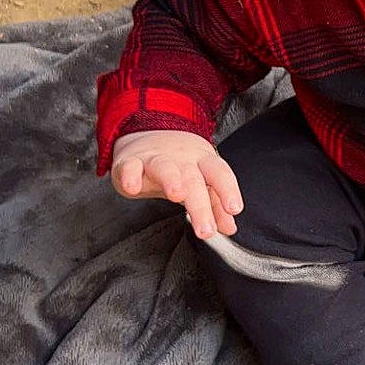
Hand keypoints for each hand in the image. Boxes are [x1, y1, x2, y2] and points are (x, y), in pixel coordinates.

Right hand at [110, 130, 243, 239]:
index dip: (228, 190)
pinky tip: (132, 187)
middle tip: (206, 229)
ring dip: (172, 180)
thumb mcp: (201, 180)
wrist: (148, 134)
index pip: (219, 173)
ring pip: (165, 168)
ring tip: (177, 195)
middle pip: (193, 180)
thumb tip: (229, 228)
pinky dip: (130, 176)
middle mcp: (181, 159)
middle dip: (200, 206)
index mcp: (202, 162)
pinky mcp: (130, 162)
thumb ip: (215, 205)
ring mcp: (155, 158)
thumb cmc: (179, 164)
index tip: (234, 208)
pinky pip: (130, 167)